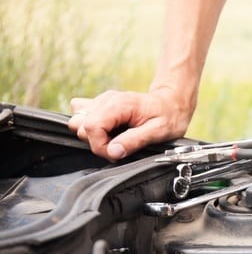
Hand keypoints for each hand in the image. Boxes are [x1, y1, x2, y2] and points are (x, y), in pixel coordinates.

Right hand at [68, 87, 193, 160]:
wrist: (171, 103)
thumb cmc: (168, 116)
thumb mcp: (158, 132)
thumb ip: (134, 141)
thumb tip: (113, 152)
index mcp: (119, 105)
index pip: (91, 127)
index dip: (100, 145)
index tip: (116, 153)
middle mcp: (106, 100)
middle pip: (81, 125)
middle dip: (97, 142)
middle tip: (119, 147)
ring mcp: (101, 101)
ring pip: (78, 120)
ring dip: (92, 135)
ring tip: (114, 139)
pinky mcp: (100, 105)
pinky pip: (81, 115)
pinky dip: (91, 127)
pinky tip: (108, 132)